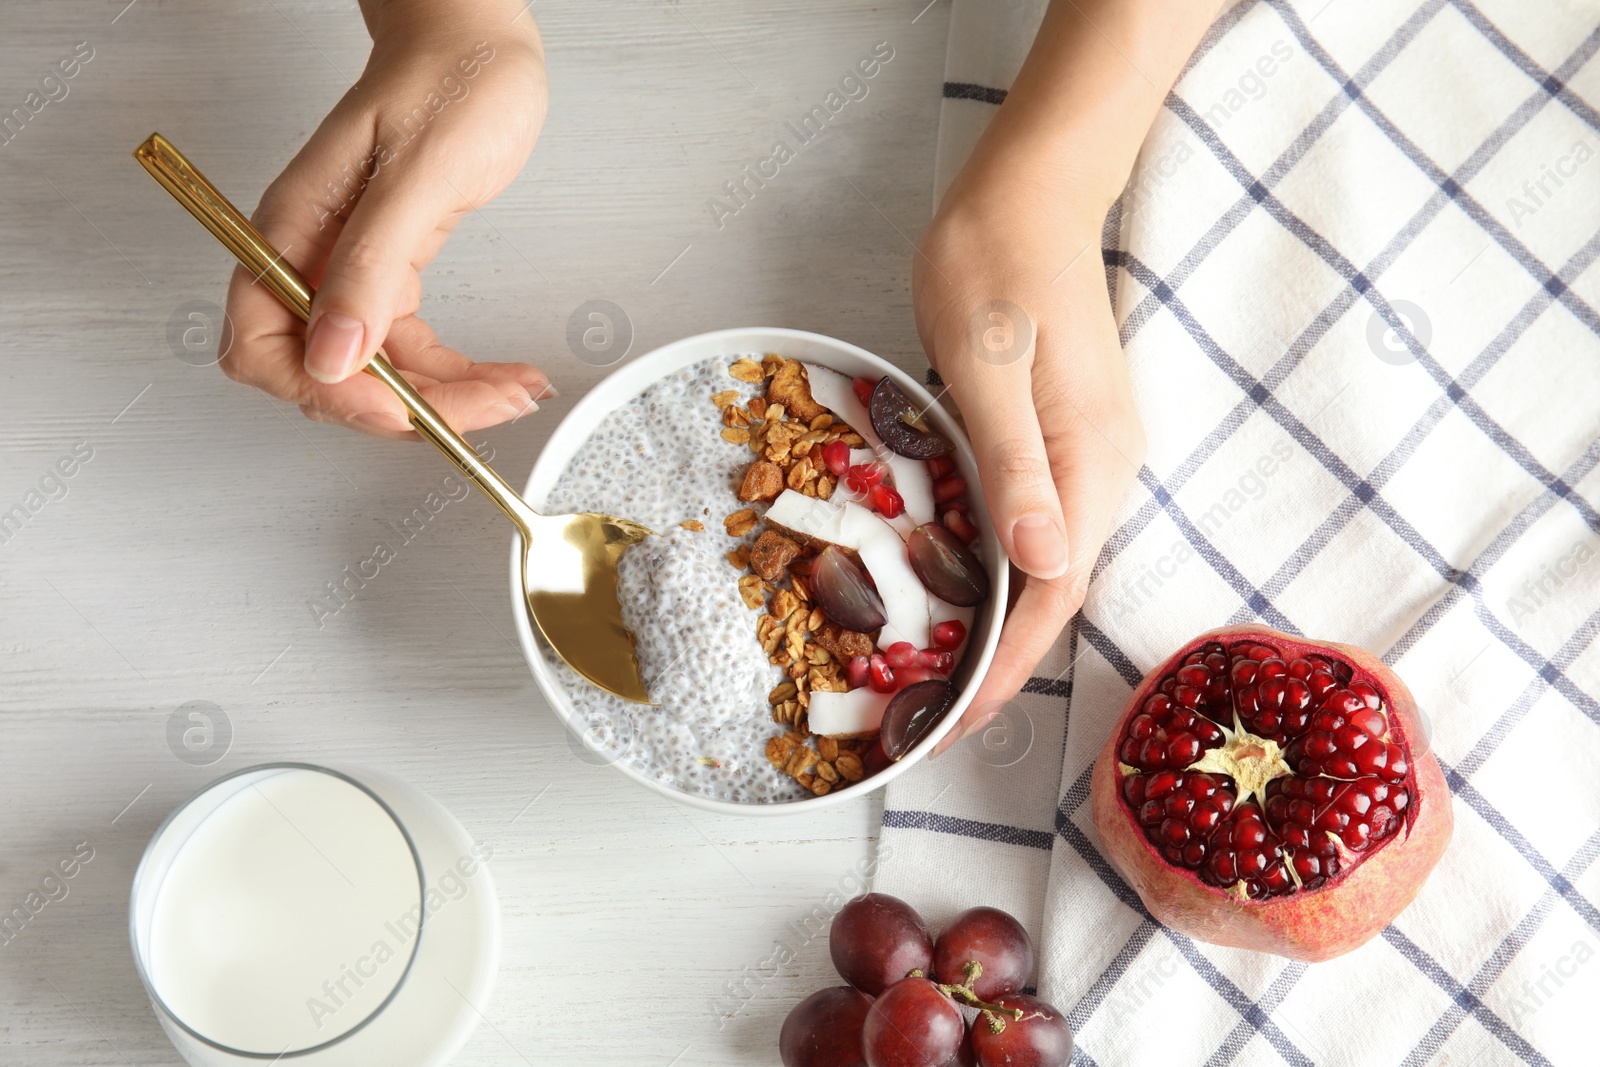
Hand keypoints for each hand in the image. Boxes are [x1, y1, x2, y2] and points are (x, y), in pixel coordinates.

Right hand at [220, 3, 551, 437]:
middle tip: (476, 412)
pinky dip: (453, 373)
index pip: (265, 345)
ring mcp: (350, 267)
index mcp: (294, 229)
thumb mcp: (418, 175)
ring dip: (441, 399)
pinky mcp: (391, 271)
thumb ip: (372, 265)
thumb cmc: (449, 81)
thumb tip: (331, 354)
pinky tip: (497, 376)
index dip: (325, 392)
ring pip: (375, 371)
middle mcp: (312, 256)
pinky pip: (408, 349)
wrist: (477, 42)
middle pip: (323, 374)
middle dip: (399, 408)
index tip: (398, 410)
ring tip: (510, 392)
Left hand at [917, 150, 1145, 756]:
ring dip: (1002, 621)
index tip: (960, 717)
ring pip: (1049, 562)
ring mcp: (1090, 451)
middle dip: (1004, 659)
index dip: (1010, 663)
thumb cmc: (994, 262)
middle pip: (1059, 590)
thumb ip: (1015, 462)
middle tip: (937, 713)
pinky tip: (962, 586)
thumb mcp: (988, 360)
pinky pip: (1039, 523)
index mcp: (1090, 459)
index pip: (1057, 591)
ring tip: (942, 669)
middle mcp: (1103, 468)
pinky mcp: (1066, 434)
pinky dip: (1000, 570)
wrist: (1030, 191)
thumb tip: (1044, 562)